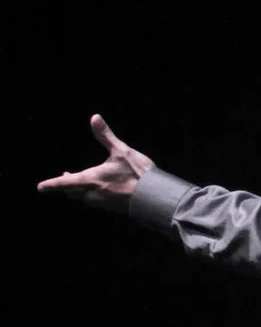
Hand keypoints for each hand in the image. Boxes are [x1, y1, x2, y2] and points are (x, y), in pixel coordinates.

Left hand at [38, 115, 155, 207]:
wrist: (156, 197)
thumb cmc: (138, 173)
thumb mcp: (121, 151)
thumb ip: (105, 136)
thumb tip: (94, 117)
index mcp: (90, 179)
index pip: (63, 183)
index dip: (51, 185)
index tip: (40, 188)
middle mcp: (92, 193)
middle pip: (72, 192)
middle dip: (68, 185)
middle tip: (66, 177)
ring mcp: (103, 203)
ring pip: (85, 198)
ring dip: (82, 191)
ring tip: (86, 183)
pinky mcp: (113, 209)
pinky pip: (98, 203)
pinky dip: (96, 196)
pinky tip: (106, 191)